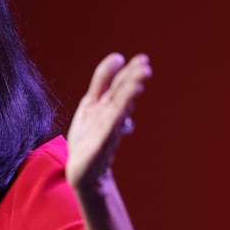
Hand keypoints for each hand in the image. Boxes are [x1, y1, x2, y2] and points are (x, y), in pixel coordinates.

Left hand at [66, 53, 151, 189]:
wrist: (83, 171)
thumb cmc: (88, 136)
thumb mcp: (90, 105)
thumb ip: (102, 83)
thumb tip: (118, 57)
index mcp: (105, 104)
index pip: (118, 84)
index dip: (128, 71)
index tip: (142, 59)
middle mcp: (108, 115)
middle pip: (121, 95)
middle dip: (132, 81)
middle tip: (146, 67)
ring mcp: (104, 130)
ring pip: (117, 110)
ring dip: (127, 97)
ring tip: (138, 84)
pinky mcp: (99, 145)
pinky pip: (107, 130)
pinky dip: (113, 120)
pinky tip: (120, 111)